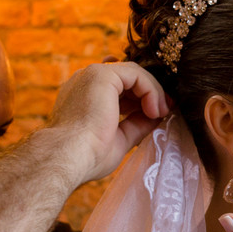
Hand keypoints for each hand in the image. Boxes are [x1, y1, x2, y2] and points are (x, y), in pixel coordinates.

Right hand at [47, 62, 168, 183]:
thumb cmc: (87, 156)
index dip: (138, 96)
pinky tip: (154, 109)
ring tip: (160, 113)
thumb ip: (136, 124)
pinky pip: (136, 74)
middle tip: (165, 111)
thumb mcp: (119, 138)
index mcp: (84, 95)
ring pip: (133, 73)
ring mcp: (92, 74)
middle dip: (149, 93)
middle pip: (127, 78)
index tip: (154, 113)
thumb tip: (156, 117)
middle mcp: (85, 81)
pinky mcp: (102, 74)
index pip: (116, 86)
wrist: (67, 158)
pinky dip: (150, 89)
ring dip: (152, 92)